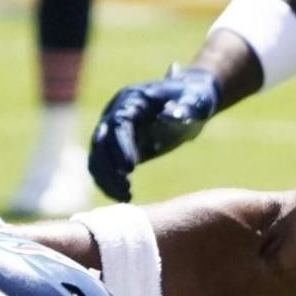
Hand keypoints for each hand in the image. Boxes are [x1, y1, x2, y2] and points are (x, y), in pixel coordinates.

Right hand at [88, 66, 219, 201]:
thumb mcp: (197, 102)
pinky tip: (125, 196)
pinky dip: (109, 181)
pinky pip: (104, 165)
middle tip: (126, 190)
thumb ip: (187, 108)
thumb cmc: (195, 98)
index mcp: (132, 99)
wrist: (190, 99)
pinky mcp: (118, 145)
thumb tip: (171, 115)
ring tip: (126, 197)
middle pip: (101, 142)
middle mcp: (116, 113)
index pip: (118, 124)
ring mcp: (114, 130)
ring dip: (106, 179)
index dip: (121, 146)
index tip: (130, 169)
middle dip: (109, 168)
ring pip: (98, 156)